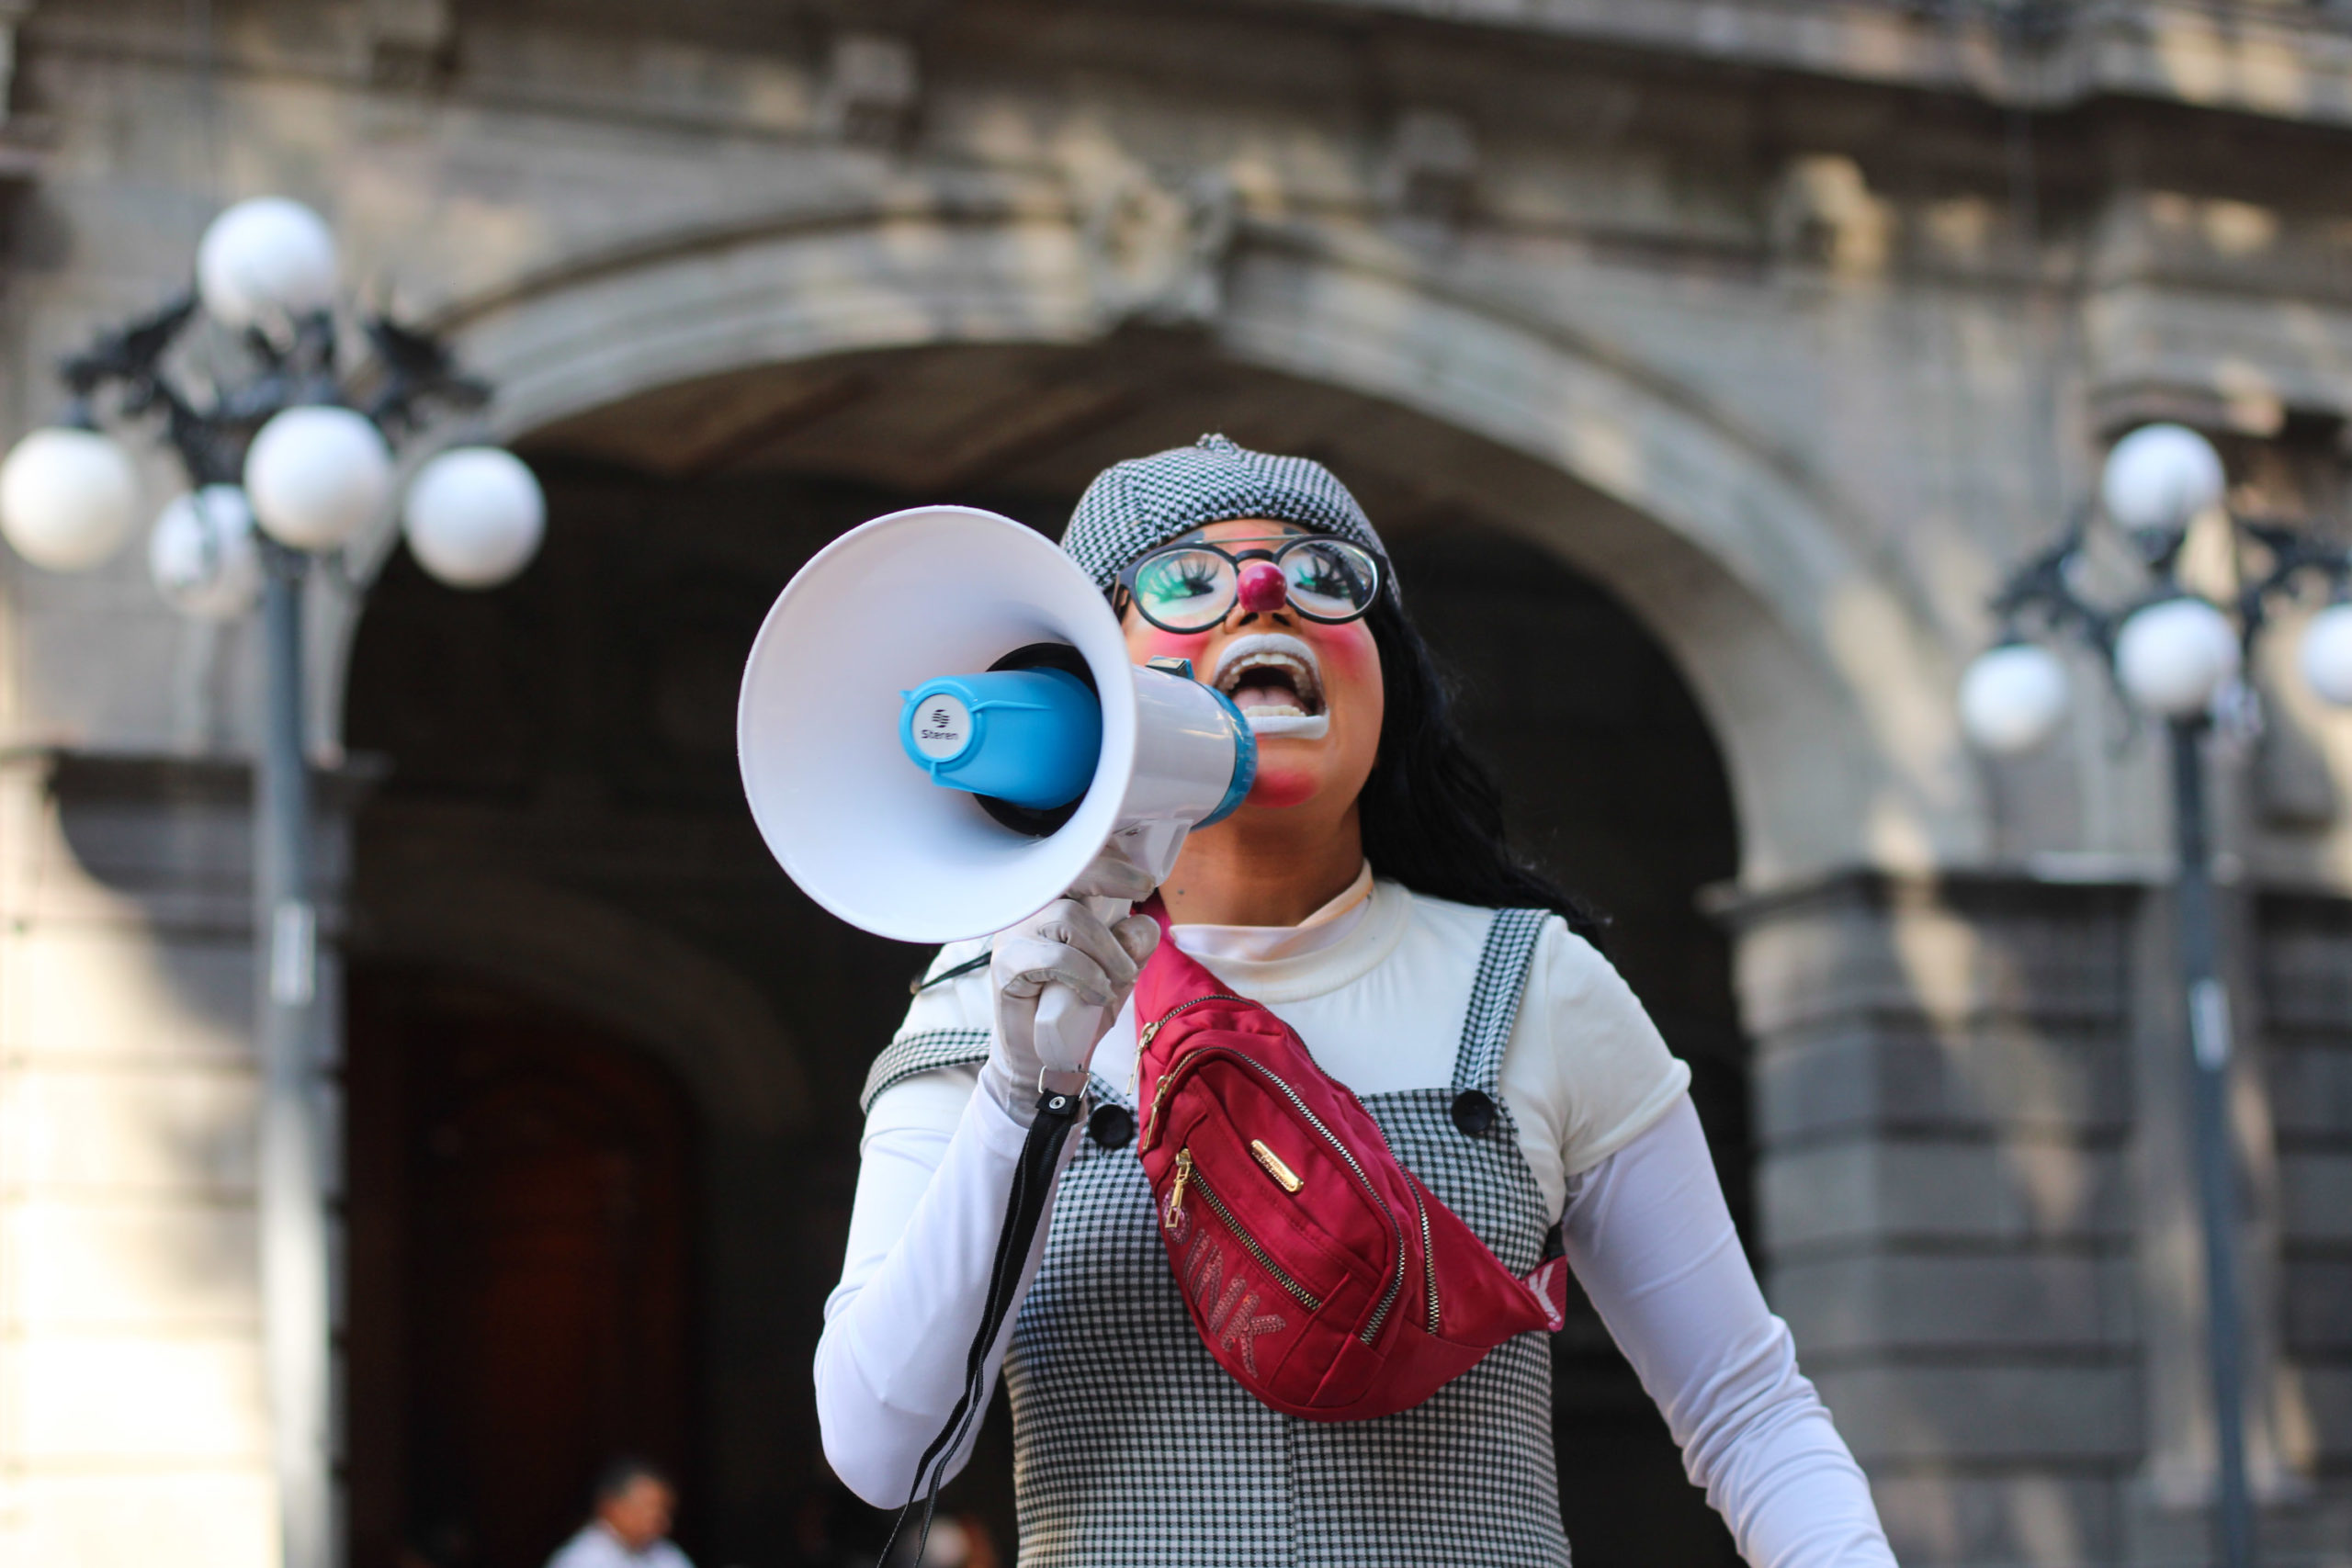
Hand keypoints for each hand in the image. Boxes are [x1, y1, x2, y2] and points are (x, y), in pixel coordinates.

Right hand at [979, 853, 1160, 1122]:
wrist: (1045, 1055)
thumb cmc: (1079, 1005)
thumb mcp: (1119, 970)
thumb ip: (1133, 943)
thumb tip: (1142, 922)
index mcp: (1054, 899)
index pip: (1076, 860)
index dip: (1110, 859)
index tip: (1143, 879)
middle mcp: (1029, 907)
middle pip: (1070, 873)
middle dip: (1112, 878)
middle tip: (1144, 891)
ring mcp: (1014, 932)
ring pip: (1069, 917)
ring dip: (1108, 949)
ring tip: (1121, 976)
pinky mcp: (1007, 964)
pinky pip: (1057, 957)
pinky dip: (1087, 975)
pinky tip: (1096, 994)